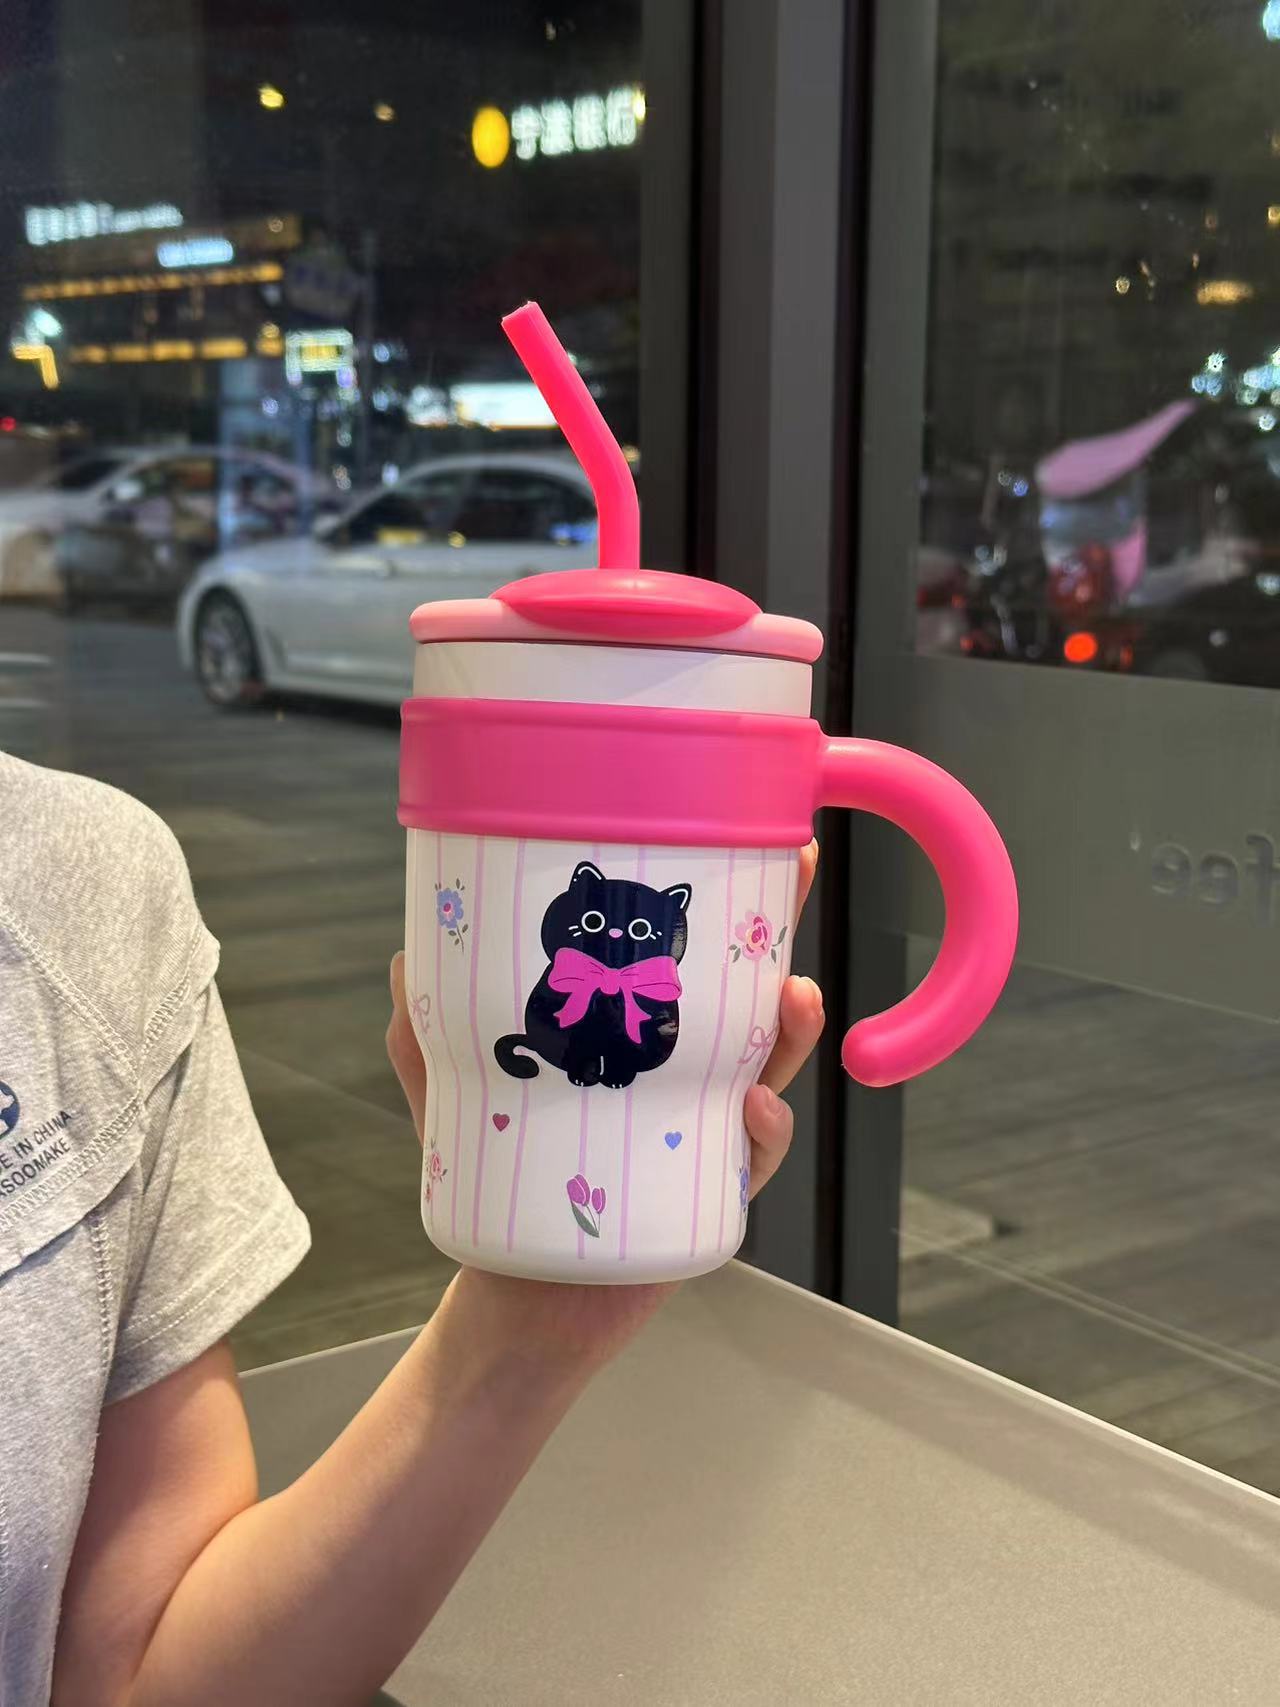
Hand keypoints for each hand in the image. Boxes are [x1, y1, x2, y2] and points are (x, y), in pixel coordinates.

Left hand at [387, 842, 823, 1368]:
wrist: (519, 1296)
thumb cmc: (500, 1177)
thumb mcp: (456, 1094)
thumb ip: (424, 1031)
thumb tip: (407, 956)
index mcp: (638, 1031)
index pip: (689, 954)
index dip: (726, 896)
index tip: (755, 836)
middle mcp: (686, 1071)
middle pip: (750, 994)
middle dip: (781, 932)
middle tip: (795, 879)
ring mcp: (707, 1130)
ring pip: (771, 1067)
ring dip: (790, 1030)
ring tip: (793, 999)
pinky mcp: (715, 1194)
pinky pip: (756, 1159)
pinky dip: (764, 1133)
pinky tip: (754, 1109)